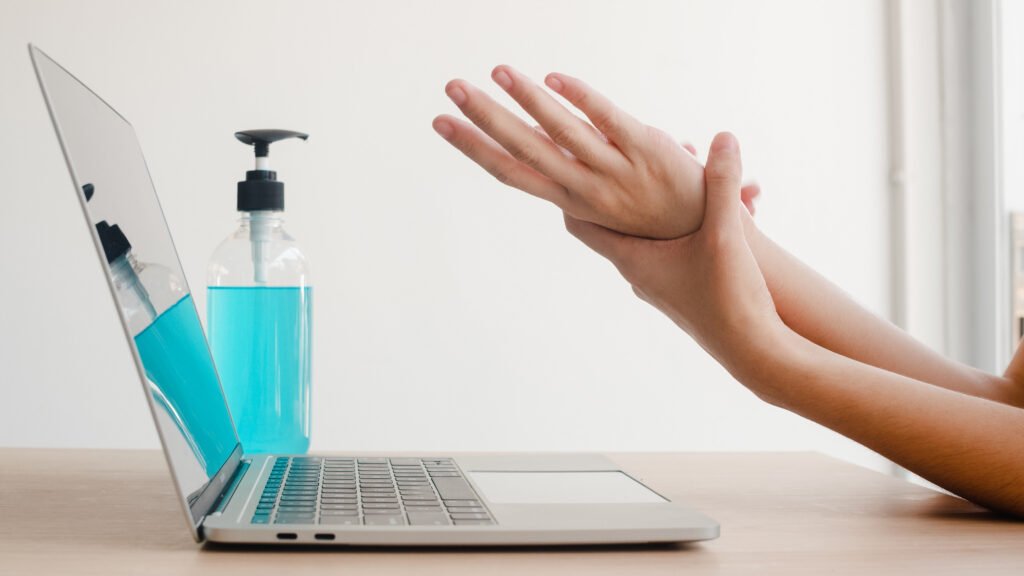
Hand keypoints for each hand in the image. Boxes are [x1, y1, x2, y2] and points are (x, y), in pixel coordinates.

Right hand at [433, 65, 707, 238]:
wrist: (709, 235)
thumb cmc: (656, 224)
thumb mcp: (609, 214)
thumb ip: (579, 195)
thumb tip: (554, 183)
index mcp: (572, 202)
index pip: (512, 172)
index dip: (475, 148)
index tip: (442, 124)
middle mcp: (586, 188)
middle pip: (523, 149)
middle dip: (484, 117)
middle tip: (451, 87)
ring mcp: (616, 169)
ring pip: (561, 131)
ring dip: (526, 98)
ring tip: (497, 71)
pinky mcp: (647, 148)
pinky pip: (608, 118)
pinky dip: (580, 97)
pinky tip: (554, 77)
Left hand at [565, 133, 781, 368]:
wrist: (754, 352)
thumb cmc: (730, 297)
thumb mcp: (726, 233)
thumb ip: (722, 183)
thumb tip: (723, 136)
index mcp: (632, 258)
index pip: (578, 221)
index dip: (570, 190)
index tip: (571, 162)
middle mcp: (637, 272)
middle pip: (615, 221)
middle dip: (627, 184)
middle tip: (635, 155)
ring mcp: (659, 284)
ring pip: (650, 233)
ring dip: (663, 203)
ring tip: (692, 172)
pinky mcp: (682, 290)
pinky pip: (673, 248)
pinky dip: (685, 225)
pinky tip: (718, 211)